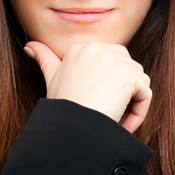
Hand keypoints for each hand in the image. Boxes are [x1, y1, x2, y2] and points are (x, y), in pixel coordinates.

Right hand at [24, 41, 151, 133]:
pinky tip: (122, 123)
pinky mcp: (128, 76)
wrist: (70, 128)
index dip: (109, 85)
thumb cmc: (61, 108)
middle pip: (128, 68)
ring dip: (132, 104)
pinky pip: (145, 94)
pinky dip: (139, 112)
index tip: (97, 104)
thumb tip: (29, 46)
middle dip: (124, 92)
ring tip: (114, 119)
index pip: (112, 60)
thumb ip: (45, 59)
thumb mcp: (51, 80)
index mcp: (82, 47)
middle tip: (109, 112)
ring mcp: (114, 60)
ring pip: (139, 81)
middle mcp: (98, 48)